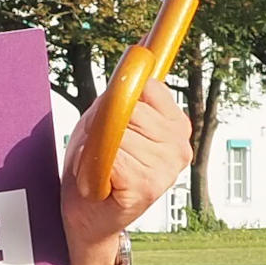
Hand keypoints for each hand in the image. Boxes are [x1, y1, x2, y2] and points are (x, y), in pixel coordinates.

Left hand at [61, 78, 192, 264]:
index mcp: (176, 127)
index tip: (114, 117)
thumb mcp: (106, 120)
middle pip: (132, 109)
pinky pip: (112, 157)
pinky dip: (93, 166)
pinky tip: (100, 181)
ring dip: (96, 148)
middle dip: (104, 125)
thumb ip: (121, 91)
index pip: (149, 88)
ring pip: (119, 133)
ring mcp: (166, 168)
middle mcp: (179, 147)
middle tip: (102, 150)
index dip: (121, 98)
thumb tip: (140, 47)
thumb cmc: (96, 165)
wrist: (86, 216)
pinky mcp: (147, 186)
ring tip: (99, 167)